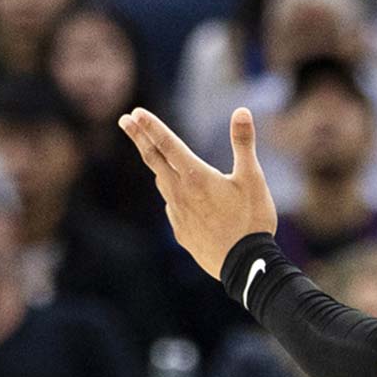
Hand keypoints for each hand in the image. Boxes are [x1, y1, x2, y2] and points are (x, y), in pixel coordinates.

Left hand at [120, 107, 276, 281]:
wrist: (245, 266)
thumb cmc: (252, 220)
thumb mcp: (253, 178)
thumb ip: (243, 143)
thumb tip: (241, 110)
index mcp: (196, 176)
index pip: (168, 144)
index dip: (151, 126)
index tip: (135, 113)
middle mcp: (180, 193)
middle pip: (154, 160)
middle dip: (139, 137)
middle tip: (124, 120)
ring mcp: (177, 214)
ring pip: (162, 183)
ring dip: (157, 165)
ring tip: (156, 155)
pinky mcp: (181, 232)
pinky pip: (172, 206)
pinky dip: (173, 194)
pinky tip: (182, 196)